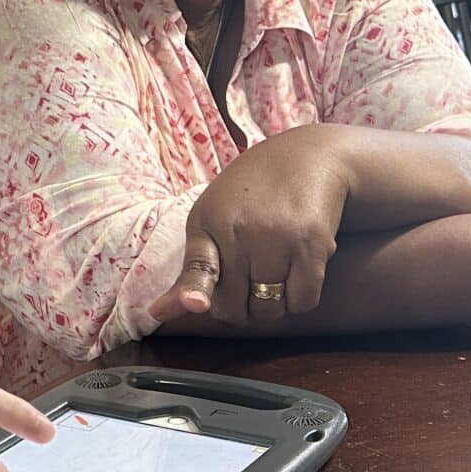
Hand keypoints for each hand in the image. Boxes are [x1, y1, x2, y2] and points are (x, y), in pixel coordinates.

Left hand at [147, 126, 349, 328]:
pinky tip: (296, 274)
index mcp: (209, 221)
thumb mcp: (211, 218)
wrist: (306, 157)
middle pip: (235, 307)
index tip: (197, 305)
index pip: (201, 265)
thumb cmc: (250, 195)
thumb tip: (157, 314)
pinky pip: (303, 301)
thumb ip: (192, 268)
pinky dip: (299, 299)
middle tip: (247, 283)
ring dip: (271, 306)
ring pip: (270, 309)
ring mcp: (278, 238)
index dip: (195, 291)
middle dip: (240, 307)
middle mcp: (241, 230)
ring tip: (272, 274)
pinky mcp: (313, 245)